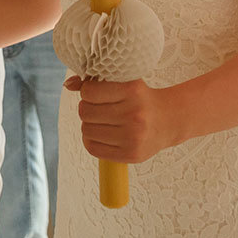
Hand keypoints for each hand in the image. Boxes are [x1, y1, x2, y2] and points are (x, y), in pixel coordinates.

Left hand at [67, 76, 182, 163]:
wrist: (169, 121)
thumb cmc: (140, 99)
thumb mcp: (125, 83)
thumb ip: (95, 82)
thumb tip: (68, 84)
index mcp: (132, 90)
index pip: (89, 92)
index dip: (87, 92)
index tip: (94, 93)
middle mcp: (133, 114)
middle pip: (85, 112)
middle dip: (86, 109)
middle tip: (97, 108)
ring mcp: (133, 137)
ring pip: (87, 130)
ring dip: (88, 125)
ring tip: (101, 122)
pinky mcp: (131, 155)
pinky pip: (93, 148)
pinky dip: (91, 141)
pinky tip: (101, 135)